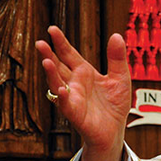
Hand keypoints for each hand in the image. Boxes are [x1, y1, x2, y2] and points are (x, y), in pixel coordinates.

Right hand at [36, 26, 131, 160]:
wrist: (115, 130)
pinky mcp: (75, 113)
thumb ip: (117, 58)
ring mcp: (73, 98)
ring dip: (51, 74)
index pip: (69, 54)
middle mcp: (75, 84)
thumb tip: (117, 35)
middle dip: (49, 55)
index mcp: (84, 73)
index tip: (52, 29)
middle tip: (40, 42)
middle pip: (58, 67)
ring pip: (57, 84)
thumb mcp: (120, 77)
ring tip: (46, 61)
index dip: (61, 43)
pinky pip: (66, 104)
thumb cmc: (114, 105)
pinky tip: (60, 90)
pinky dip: (62, 97)